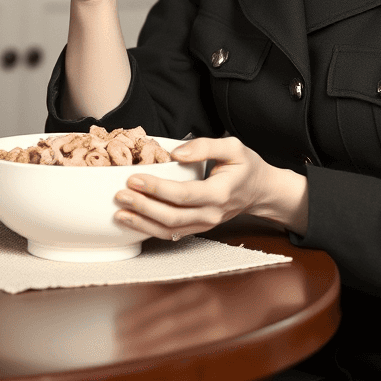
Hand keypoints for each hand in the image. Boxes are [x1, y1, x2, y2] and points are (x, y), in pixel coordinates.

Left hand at [113, 137, 308, 238]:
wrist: (260, 191)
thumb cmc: (246, 166)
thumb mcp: (233, 146)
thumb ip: (204, 146)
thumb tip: (175, 154)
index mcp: (220, 193)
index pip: (183, 194)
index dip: (157, 188)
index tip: (134, 178)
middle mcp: (211, 214)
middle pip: (172, 217)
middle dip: (143, 207)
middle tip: (120, 195)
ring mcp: (205, 224)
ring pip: (169, 231)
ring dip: (142, 223)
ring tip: (119, 213)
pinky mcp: (198, 228)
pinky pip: (172, 234)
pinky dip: (150, 230)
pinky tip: (133, 221)